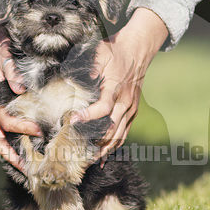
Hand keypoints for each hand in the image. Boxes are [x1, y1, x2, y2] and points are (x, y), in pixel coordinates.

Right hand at [0, 7, 41, 171]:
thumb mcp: (7, 60)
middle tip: (29, 169)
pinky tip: (26, 151)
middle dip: (12, 156)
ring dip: (12, 155)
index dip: (23, 129)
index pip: (7, 122)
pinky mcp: (1, 113)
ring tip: (27, 167)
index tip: (40, 132)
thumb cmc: (3, 53)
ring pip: (0, 140)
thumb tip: (22, 90)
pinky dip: (13, 144)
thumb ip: (13, 73)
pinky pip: (5, 134)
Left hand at [71, 8, 168, 164]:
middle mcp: (125, 102)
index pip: (103, 108)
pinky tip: (103, 157)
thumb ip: (90, 66)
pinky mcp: (133, 112)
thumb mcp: (100, 52)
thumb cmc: (115, 50)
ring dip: (104, 149)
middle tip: (76, 151)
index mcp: (116, 88)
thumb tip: (75, 78)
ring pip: (118, 136)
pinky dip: (114, 146)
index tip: (72, 121)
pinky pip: (124, 133)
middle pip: (111, 129)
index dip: (88, 117)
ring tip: (88, 160)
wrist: (138, 49)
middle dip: (94, 142)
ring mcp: (131, 109)